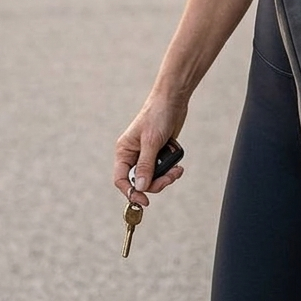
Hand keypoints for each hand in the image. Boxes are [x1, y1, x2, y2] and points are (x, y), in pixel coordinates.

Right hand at [113, 93, 186, 207]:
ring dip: (166, 177)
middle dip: (156, 183)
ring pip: (153, 178)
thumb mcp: (151, 141)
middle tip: (170, 177)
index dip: (131, 192)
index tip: (145, 200)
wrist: (173, 100)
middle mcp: (134, 155)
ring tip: (177, 170)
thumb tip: (141, 187)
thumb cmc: (158, 115)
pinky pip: (163, 170)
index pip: (121, 179)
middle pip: (140, 182)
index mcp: (124, 151)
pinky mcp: (160, 153)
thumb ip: (146, 165)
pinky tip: (179, 166)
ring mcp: (147, 155)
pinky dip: (171, 171)